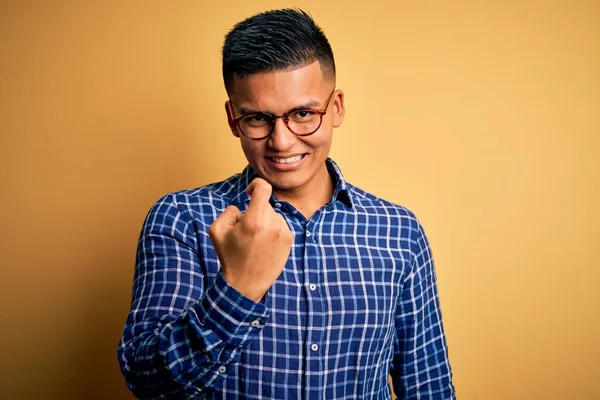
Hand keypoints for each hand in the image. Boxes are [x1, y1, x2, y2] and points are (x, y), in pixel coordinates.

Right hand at [208, 178, 293, 301]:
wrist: (246, 284)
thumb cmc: (230, 257)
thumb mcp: (217, 230)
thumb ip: (229, 211)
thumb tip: (243, 206)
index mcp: (254, 220)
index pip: (264, 188)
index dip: (255, 185)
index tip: (249, 193)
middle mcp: (273, 224)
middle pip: (264, 204)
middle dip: (254, 211)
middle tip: (245, 231)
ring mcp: (283, 232)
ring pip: (273, 215)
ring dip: (264, 221)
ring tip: (255, 241)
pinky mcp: (289, 240)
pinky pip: (279, 225)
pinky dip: (272, 230)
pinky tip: (264, 245)